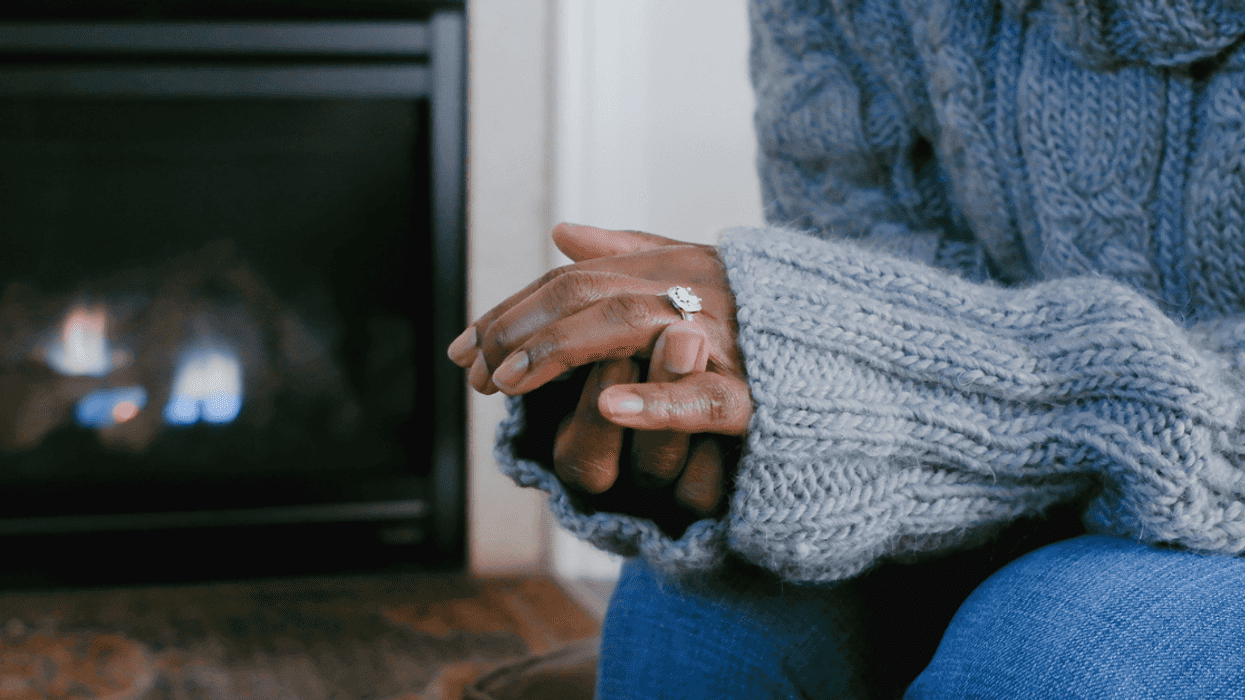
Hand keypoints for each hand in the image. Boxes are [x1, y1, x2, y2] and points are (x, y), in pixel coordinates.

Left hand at [447, 223, 753, 511]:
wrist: (864, 351)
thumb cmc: (770, 316)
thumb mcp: (697, 269)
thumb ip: (630, 248)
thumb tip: (561, 228)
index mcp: (675, 261)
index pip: (573, 278)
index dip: (513, 309)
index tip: (466, 343)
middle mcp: (694, 286)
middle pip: (585, 295)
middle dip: (518, 331)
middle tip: (470, 370)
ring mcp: (727, 335)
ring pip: (629, 328)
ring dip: (561, 354)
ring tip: (510, 383)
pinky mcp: (759, 391)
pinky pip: (705, 396)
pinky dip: (655, 397)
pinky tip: (606, 406)